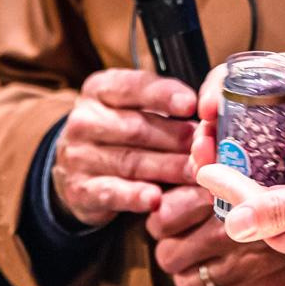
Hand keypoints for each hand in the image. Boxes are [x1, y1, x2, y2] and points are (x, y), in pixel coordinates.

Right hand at [52, 69, 196, 227]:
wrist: (79, 168)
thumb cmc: (120, 132)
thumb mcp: (136, 107)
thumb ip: (164, 106)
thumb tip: (204, 119)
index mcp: (99, 90)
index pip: (133, 86)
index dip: (164, 95)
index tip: (191, 105)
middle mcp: (84, 120)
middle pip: (136, 128)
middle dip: (176, 139)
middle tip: (205, 149)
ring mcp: (78, 155)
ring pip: (130, 161)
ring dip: (167, 169)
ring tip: (195, 173)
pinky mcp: (79, 188)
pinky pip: (110, 192)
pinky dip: (134, 196)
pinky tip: (155, 199)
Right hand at [191, 53, 284, 177]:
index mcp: (281, 75)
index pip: (234, 74)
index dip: (213, 90)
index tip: (206, 111)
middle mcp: (270, 104)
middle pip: (224, 115)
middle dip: (208, 134)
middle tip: (204, 155)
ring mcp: (274, 135)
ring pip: (234, 146)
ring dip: (220, 162)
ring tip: (213, 178)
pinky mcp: (282, 163)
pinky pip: (255, 171)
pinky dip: (244, 183)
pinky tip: (238, 196)